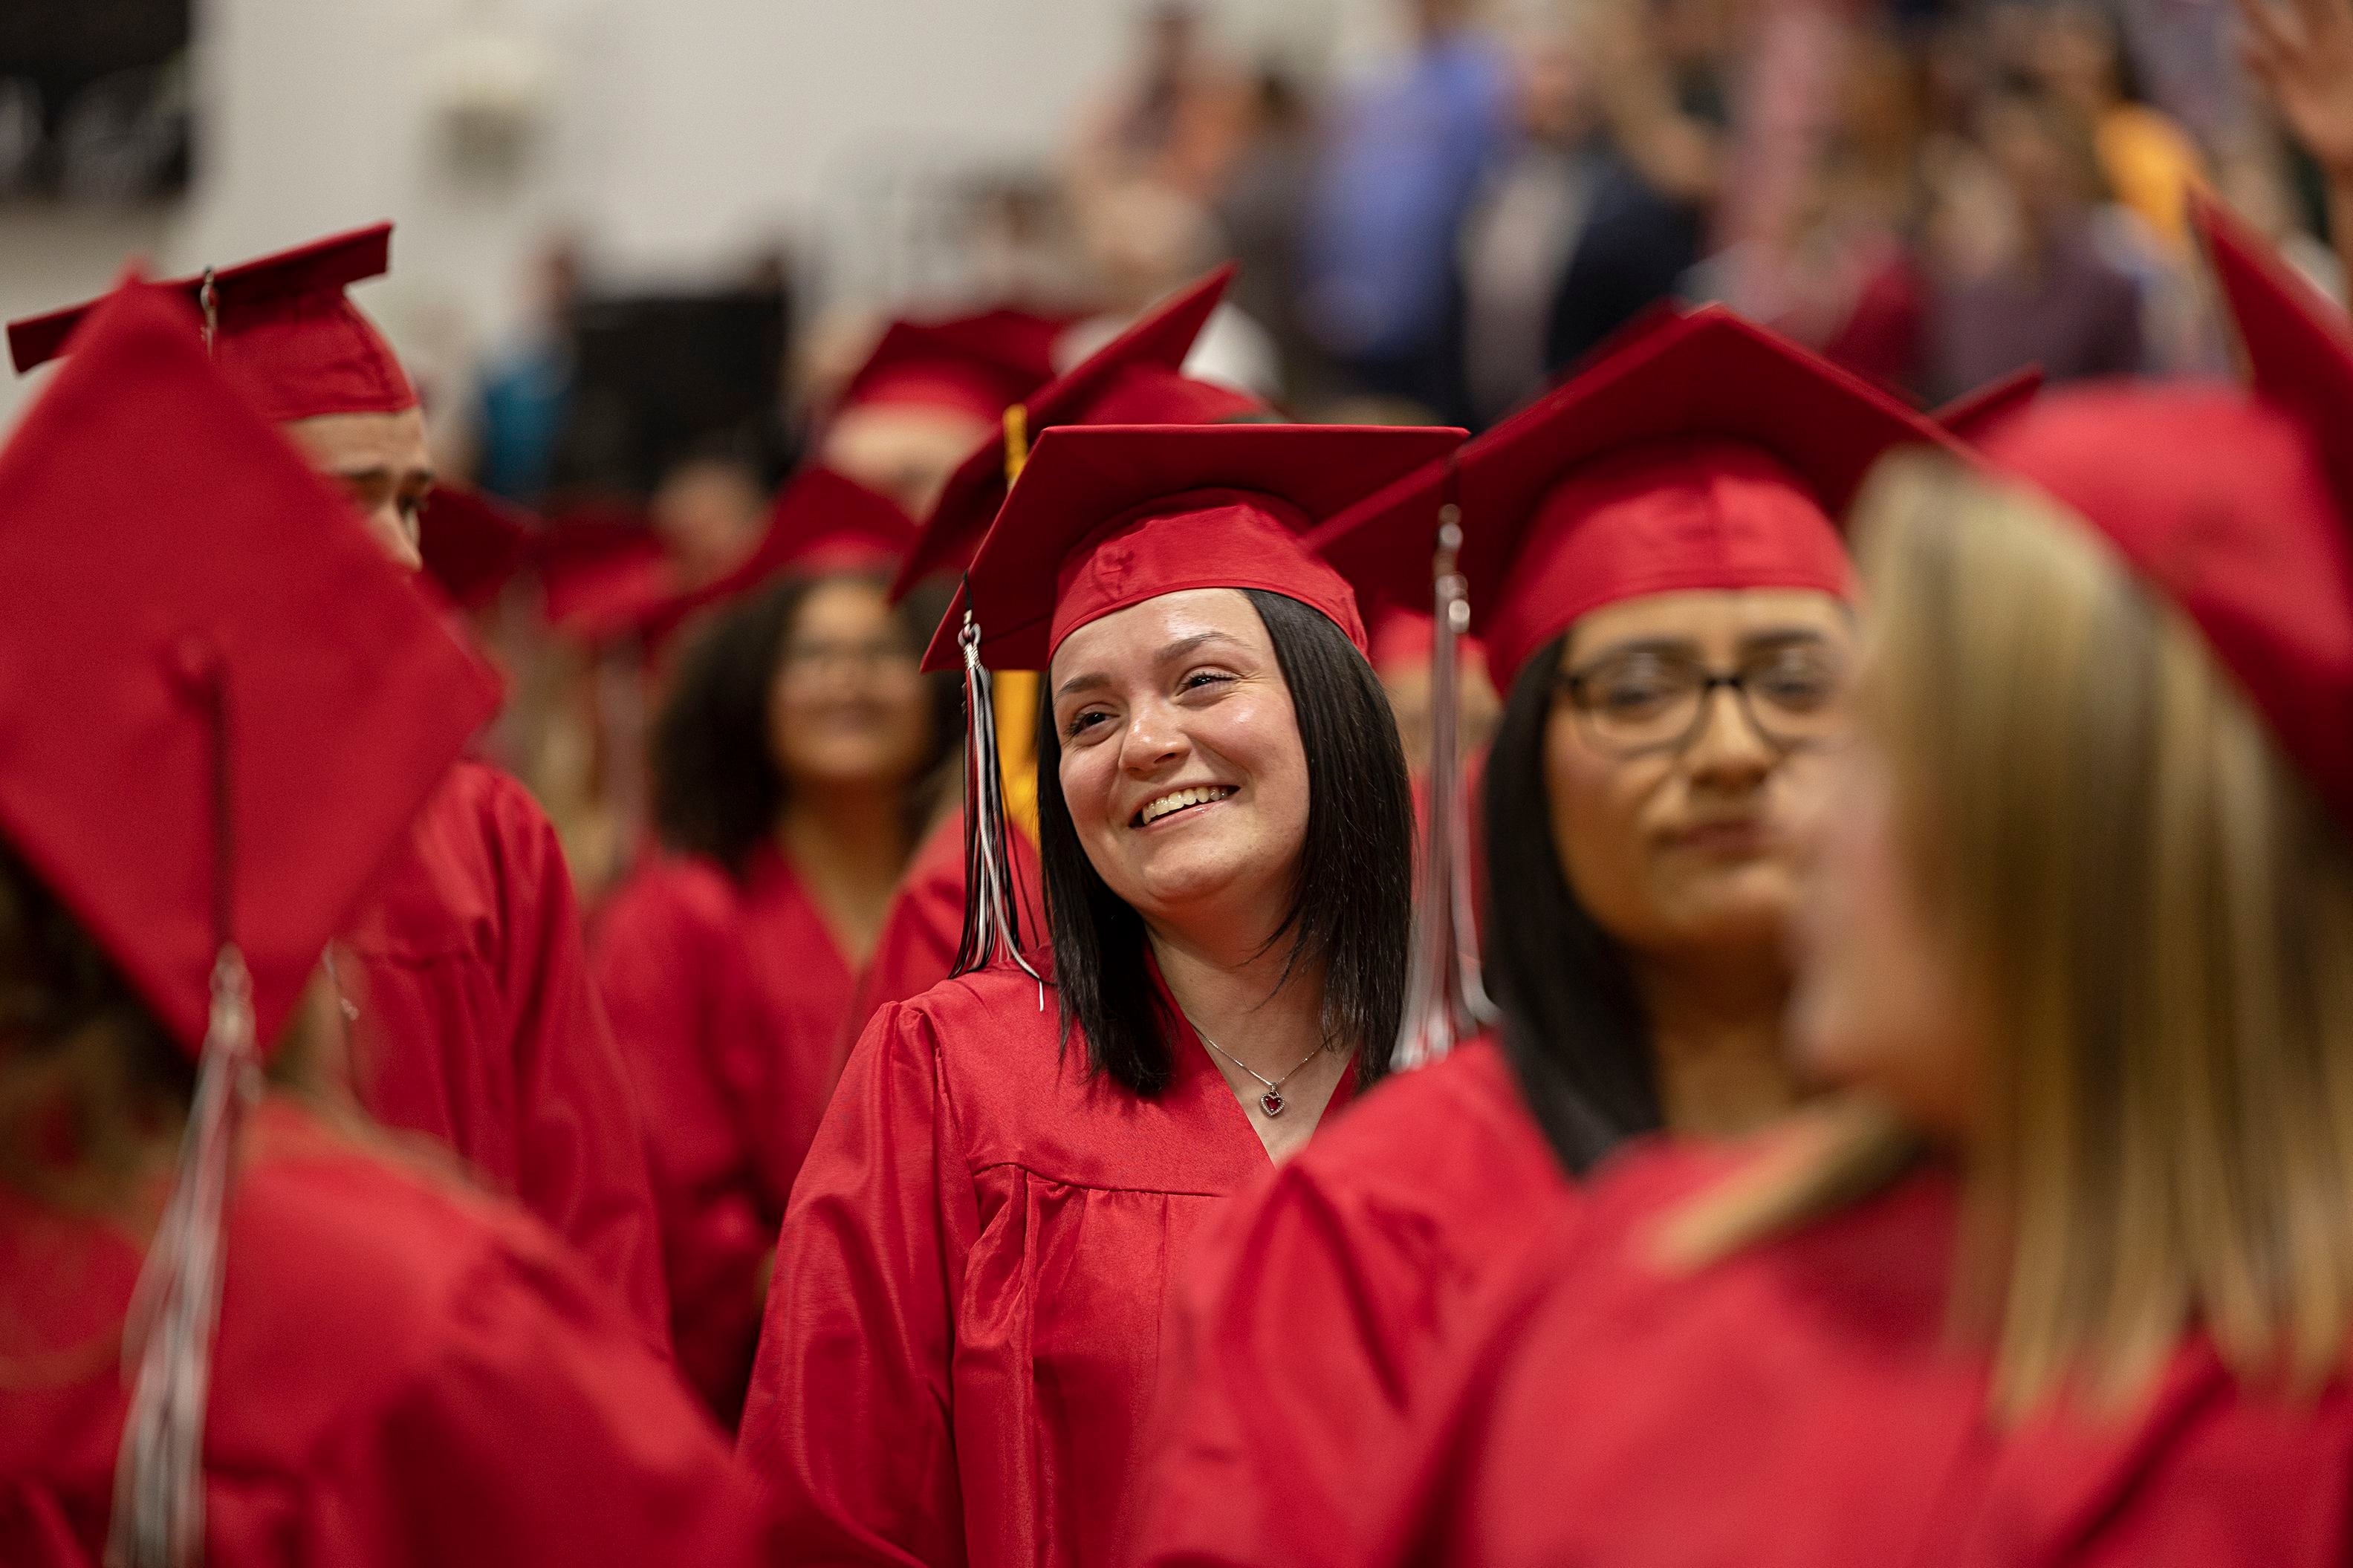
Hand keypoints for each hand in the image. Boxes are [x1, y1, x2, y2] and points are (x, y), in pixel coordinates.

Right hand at [2241, 0, 2352, 180]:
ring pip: (2279, 35)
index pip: (2338, 4)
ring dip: (2260, 17)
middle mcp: (2329, 48)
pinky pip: (2269, 75)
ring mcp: (2307, 70)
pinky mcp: (2290, 96)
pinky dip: (2253, 63)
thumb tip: (2308, 42)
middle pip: (2309, 7)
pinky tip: (2240, 48)